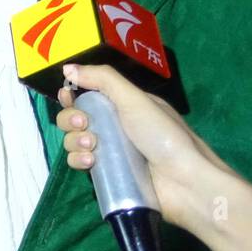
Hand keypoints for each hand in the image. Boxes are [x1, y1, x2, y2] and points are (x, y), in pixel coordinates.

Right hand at [56, 63, 230, 229]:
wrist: (185, 182)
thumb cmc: (163, 136)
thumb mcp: (136, 100)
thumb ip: (103, 79)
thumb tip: (66, 68)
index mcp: (124, 105)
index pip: (88, 95)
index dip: (73, 95)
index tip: (68, 97)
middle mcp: (115, 126)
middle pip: (75, 116)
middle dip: (72, 118)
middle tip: (83, 123)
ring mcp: (110, 151)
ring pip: (74, 140)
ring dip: (74, 141)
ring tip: (92, 147)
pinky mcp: (107, 174)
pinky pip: (80, 163)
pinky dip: (78, 160)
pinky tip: (90, 162)